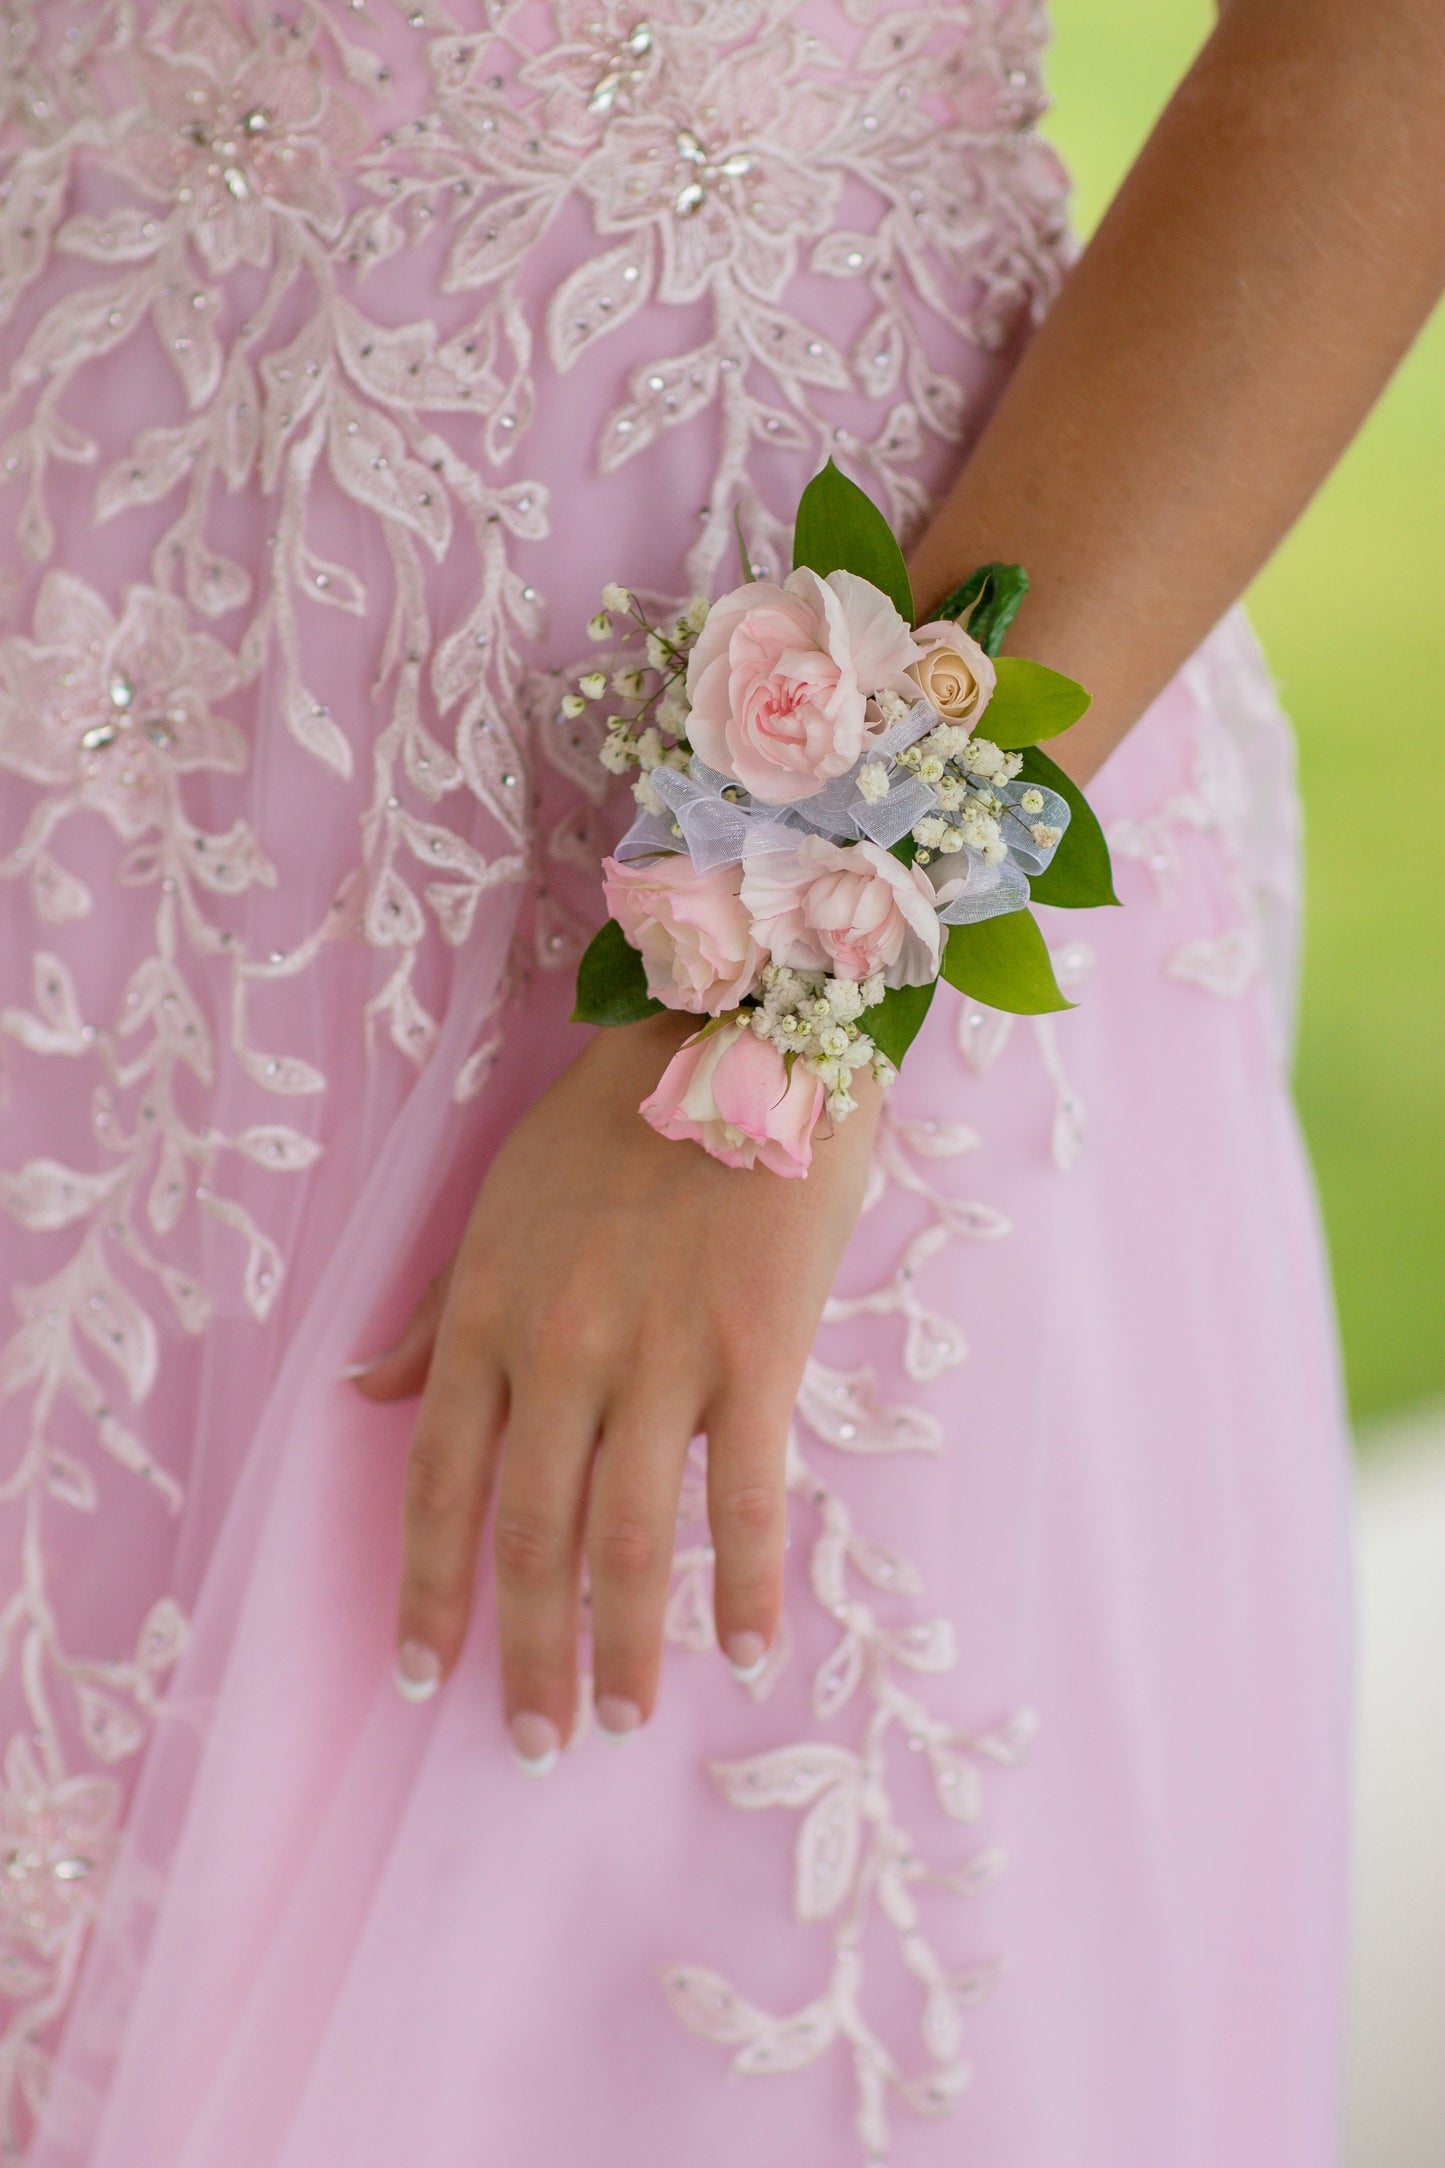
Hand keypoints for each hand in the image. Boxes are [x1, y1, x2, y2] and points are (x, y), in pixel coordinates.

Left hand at [351, 1012, 877, 1769]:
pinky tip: (744, 1652)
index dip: (429, 1592)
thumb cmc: (612, 1121)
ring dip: (623, 1648)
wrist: (741, 1040)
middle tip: (535, 1741)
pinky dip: (745, 1588)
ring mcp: (660, 1361)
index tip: (421, 1675)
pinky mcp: (756, 1358)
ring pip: (628, 1540)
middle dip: (524, 1653)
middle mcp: (560, 1354)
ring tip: (624, 1720)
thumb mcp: (496, 1209)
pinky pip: (748, 1500)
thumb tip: (361, 1392)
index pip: (439, 1486)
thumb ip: (435, 1315)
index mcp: (487, 1318)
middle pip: (531, 1537)